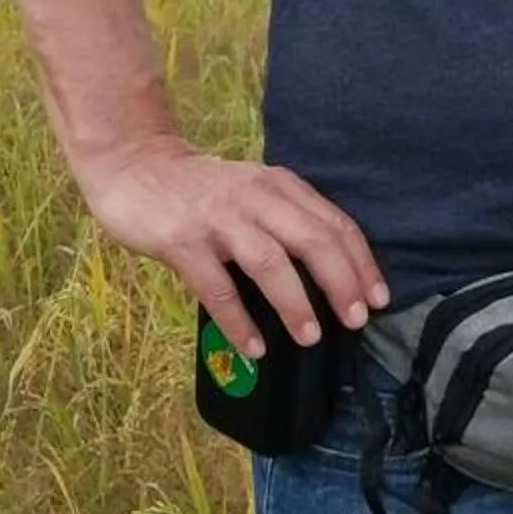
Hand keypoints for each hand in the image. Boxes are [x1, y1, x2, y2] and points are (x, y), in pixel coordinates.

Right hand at [81, 137, 387, 356]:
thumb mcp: (253, 192)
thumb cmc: (202, 191)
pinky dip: (239, 320)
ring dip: (295, 303)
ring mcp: (217, 218)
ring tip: (311, 338)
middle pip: (312, 240)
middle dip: (341, 283)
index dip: (361, 263)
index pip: (334, 223)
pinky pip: (216, 287)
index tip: (378, 299)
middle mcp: (255, 197)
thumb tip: (328, 279)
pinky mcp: (181, 240)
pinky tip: (254, 347)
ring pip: (269, 262)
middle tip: (356, 321)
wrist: (134, 166)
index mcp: (279, 186)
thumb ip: (285, 221)